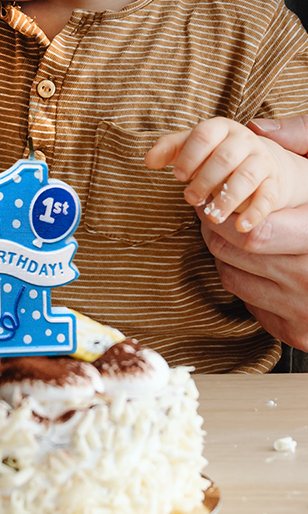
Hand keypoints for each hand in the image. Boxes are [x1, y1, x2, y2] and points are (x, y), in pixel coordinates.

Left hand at [146, 117, 307, 230]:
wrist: (257, 162)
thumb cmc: (212, 154)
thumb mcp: (190, 147)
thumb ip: (169, 150)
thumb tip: (148, 160)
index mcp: (220, 128)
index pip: (204, 135)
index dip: (189, 156)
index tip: (177, 176)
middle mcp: (244, 141)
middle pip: (225, 158)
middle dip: (205, 180)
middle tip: (189, 198)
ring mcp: (262, 161)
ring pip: (246, 177)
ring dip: (227, 198)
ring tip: (211, 216)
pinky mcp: (274, 184)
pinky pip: (267, 198)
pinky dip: (255, 213)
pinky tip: (240, 226)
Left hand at [200, 206, 307, 349]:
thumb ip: (285, 201)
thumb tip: (238, 180)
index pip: (252, 233)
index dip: (224, 214)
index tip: (214, 201)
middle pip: (229, 250)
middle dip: (214, 229)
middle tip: (214, 216)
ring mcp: (302, 310)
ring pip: (229, 275)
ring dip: (224, 256)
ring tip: (236, 241)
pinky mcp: (296, 333)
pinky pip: (248, 302)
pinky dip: (246, 284)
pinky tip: (260, 271)